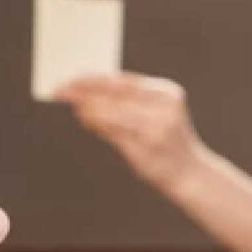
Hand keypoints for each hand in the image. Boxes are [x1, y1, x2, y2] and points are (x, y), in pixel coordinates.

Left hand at [56, 72, 208, 195]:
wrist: (190, 173)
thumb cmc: (167, 140)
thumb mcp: (158, 112)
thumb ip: (130, 101)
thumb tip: (91, 92)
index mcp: (166, 93)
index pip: (123, 80)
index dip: (94, 78)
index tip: (72, 78)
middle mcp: (162, 108)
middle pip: (114, 94)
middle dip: (84, 91)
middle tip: (61, 90)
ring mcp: (154, 129)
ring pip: (111, 112)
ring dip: (88, 108)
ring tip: (73, 106)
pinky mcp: (145, 149)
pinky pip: (113, 133)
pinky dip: (96, 125)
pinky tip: (85, 120)